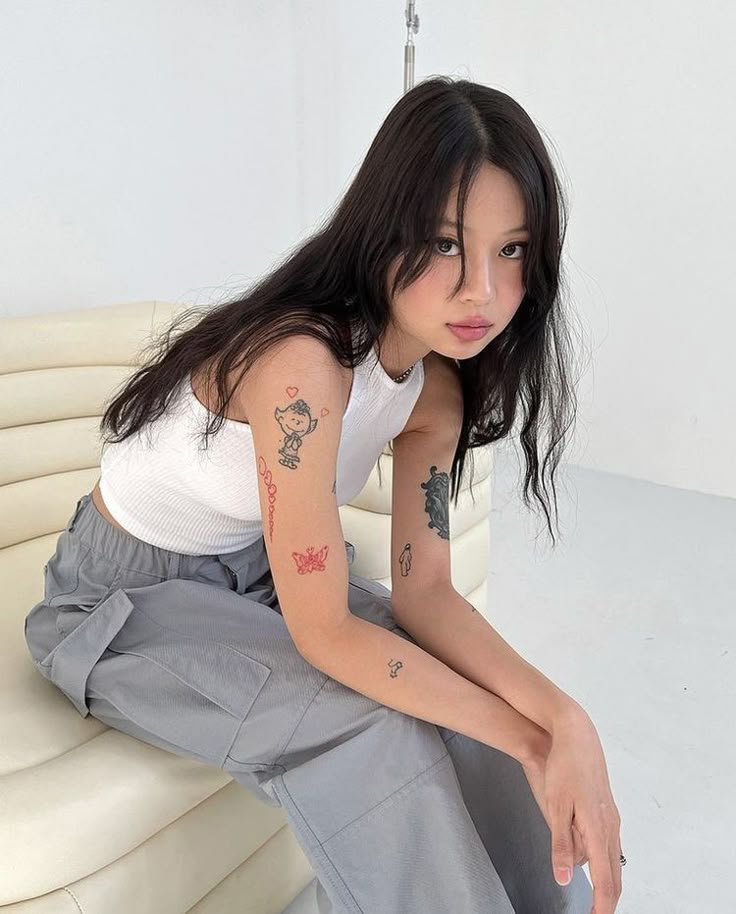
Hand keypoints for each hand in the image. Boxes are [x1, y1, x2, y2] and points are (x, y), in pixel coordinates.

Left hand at [522, 708, 622, 913]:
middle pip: (614, 875)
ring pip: (612, 859)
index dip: (601, 905)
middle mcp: (610, 826)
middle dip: (607, 899)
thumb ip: (560, 844)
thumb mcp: (554, 806)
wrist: (577, 734)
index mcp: (598, 828)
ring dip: (604, 879)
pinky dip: (602, 860)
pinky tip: (589, 860)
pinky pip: (608, 843)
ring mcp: (612, 817)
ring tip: (592, 896)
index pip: (604, 879)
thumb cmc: (564, 767)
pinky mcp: (607, 810)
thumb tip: (563, 878)